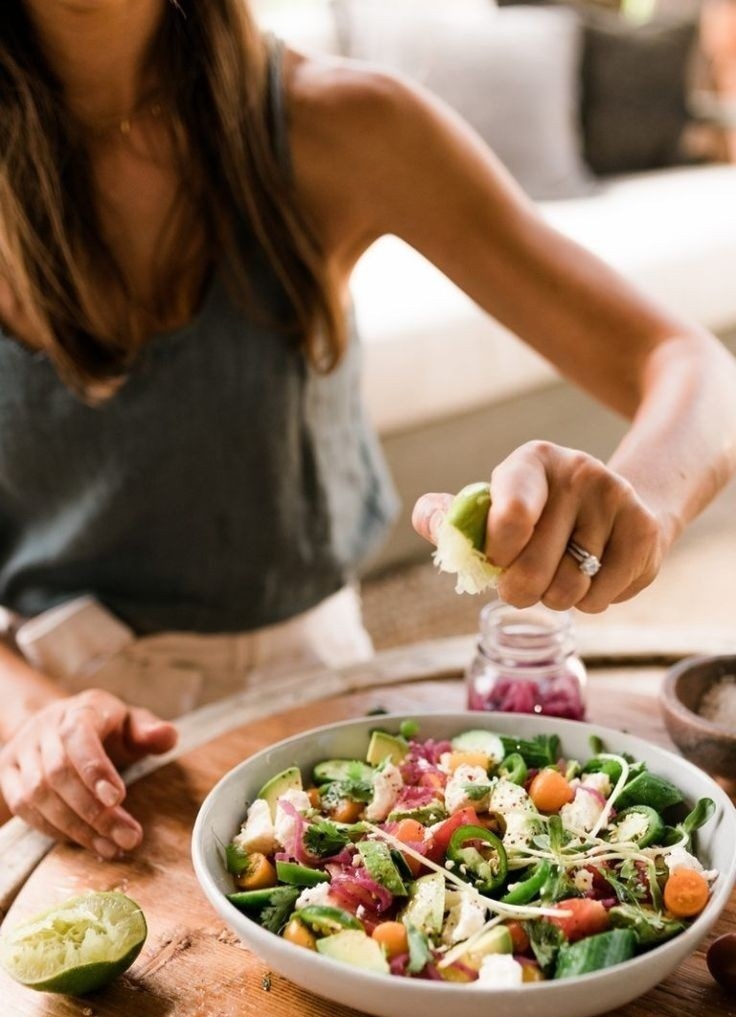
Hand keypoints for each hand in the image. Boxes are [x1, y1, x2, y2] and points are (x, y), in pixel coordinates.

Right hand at [0, 688, 177, 856]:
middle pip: (60, 773)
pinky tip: (83, 842)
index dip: (95, 768)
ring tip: (111, 847)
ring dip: (76, 827)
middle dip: (94, 811)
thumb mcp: (132, 724)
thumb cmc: (106, 729)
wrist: (60, 725)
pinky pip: (23, 807)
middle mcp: (45, 727)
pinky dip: (53, 829)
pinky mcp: (6, 773)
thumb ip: (149, 731)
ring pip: (39, 794)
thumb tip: (168, 735)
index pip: (79, 735)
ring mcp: (22, 751)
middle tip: (128, 837)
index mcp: (80, 710)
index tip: (119, 799)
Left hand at [412, 441, 667, 612]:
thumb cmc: (541, 513)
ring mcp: (616, 499)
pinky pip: (600, 599)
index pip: (510, 516)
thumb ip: (455, 519)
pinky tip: (594, 574)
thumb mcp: (496, 506)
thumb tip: (427, 518)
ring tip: (561, 572)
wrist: (621, 502)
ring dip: (556, 598)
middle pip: (533, 570)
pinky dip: (589, 601)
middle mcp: (577, 472)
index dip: (498, 555)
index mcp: (530, 461)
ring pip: (568, 591)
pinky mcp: (644, 530)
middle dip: (521, 589)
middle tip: (526, 579)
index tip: (498, 560)